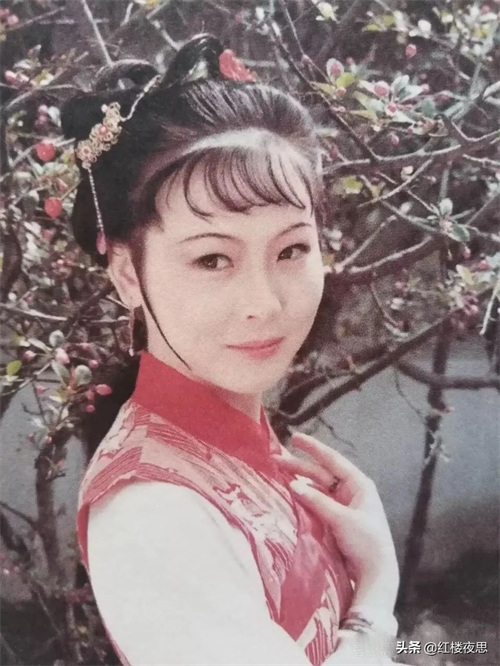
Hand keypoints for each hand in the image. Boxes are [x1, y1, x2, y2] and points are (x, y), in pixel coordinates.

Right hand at [271, 432, 398, 610]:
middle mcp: (351, 491)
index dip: (313, 448)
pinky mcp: (336, 520)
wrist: (376, 574)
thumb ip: (317, 502)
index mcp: (358, 484)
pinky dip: (303, 498)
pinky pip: (317, 503)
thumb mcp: (341, 519)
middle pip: (321, 473)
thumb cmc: (366, 542)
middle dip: (299, 466)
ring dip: (299, 481)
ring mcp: (343, 505)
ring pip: (317, 488)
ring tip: (278, 475)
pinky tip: (289, 495)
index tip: (294, 437)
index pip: (332, 460)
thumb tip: (293, 485)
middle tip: (276, 460)